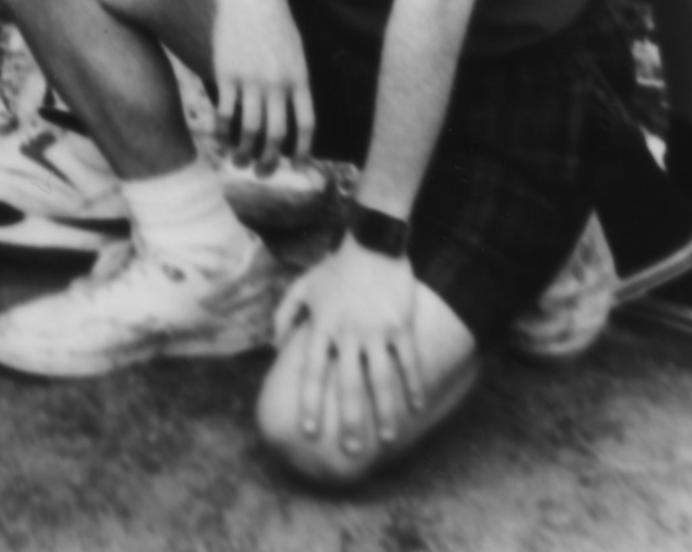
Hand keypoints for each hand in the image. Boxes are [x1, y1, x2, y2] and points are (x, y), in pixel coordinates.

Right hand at [203, 0, 314, 169]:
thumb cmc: (274, 18)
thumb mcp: (296, 48)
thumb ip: (298, 79)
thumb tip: (297, 109)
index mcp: (300, 78)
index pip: (306, 125)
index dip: (302, 150)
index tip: (297, 165)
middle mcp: (278, 83)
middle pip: (277, 134)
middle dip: (271, 160)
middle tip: (263, 173)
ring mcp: (251, 79)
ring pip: (250, 129)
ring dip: (244, 152)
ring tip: (239, 162)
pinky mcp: (227, 73)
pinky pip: (225, 112)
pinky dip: (222, 132)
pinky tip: (219, 140)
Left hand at [276, 239, 428, 463]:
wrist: (372, 242)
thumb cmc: (334, 268)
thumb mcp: (302, 288)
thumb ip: (284, 317)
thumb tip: (274, 348)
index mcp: (322, 327)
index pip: (313, 373)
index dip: (311, 403)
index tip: (309, 431)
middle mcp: (348, 333)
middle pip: (348, 385)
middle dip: (350, 420)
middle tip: (350, 450)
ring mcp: (377, 330)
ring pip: (381, 379)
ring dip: (385, 411)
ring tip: (387, 438)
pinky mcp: (400, 325)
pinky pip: (408, 361)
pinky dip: (414, 384)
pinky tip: (417, 406)